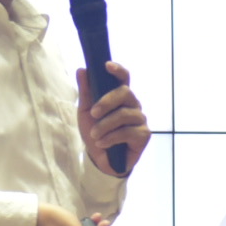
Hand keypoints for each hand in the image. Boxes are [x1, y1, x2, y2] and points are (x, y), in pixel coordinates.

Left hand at [77, 61, 149, 177]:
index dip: (118, 70)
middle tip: (93, 113)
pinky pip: (128, 131)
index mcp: (120, 97)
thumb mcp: (85, 112)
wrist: (99, 159)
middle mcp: (133, 105)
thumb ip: (86, 92)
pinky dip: (111, 137)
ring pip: (125, 114)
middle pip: (125, 93)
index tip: (106, 66)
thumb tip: (82, 69)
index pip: (124, 78)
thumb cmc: (95, 132)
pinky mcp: (144, 135)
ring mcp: (140, 119)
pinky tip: (102, 143)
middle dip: (106, 102)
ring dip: (105, 125)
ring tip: (95, 135)